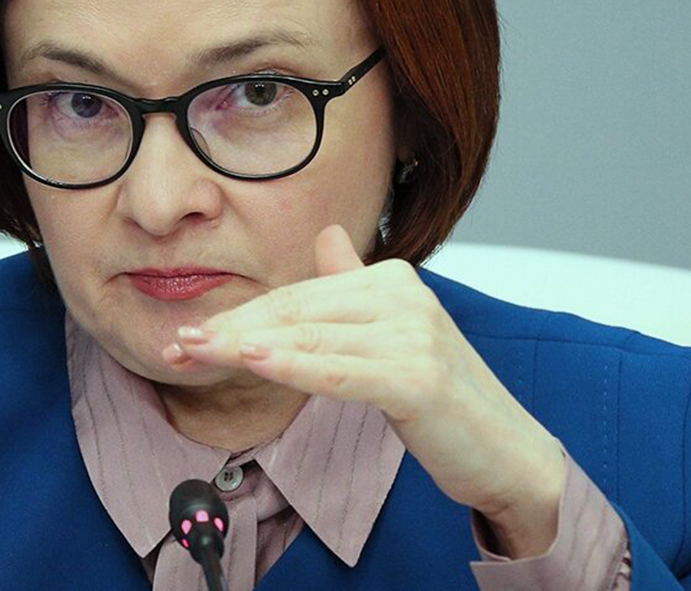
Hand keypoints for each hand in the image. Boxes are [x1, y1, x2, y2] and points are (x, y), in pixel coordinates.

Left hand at [169, 224, 565, 549]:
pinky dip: (293, 366)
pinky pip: (339, 371)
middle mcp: (402, 296)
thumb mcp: (395, 331)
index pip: (298, 296)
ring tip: (195, 351)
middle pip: (295, 312)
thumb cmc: (443, 398)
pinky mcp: (417, 378)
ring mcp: (412, 335)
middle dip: (231, 330)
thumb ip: (356, 284)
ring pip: (308, 339)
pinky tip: (254, 361)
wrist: (509, 454)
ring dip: (243, 347)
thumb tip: (327, 237)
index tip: (194, 331)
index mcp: (391, 280)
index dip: (242, 315)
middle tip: (180, 342)